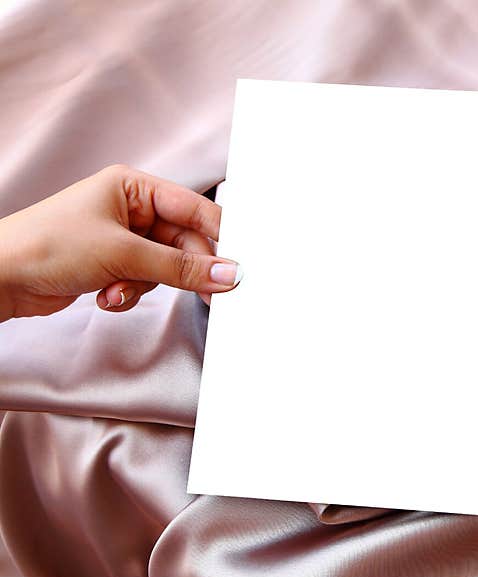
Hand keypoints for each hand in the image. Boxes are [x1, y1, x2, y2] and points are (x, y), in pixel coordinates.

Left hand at [0, 165, 239, 321]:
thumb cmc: (45, 246)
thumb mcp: (124, 255)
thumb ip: (182, 267)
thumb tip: (228, 274)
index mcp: (133, 187)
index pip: (194, 208)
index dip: (221, 235)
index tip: (240, 263)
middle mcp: (130, 209)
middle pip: (184, 242)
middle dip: (181, 271)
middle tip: (205, 294)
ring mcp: (122, 238)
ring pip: (166, 266)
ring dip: (148, 285)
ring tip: (119, 290)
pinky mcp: (113, 264)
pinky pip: (146, 280)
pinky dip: (131, 293)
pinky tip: (106, 296)